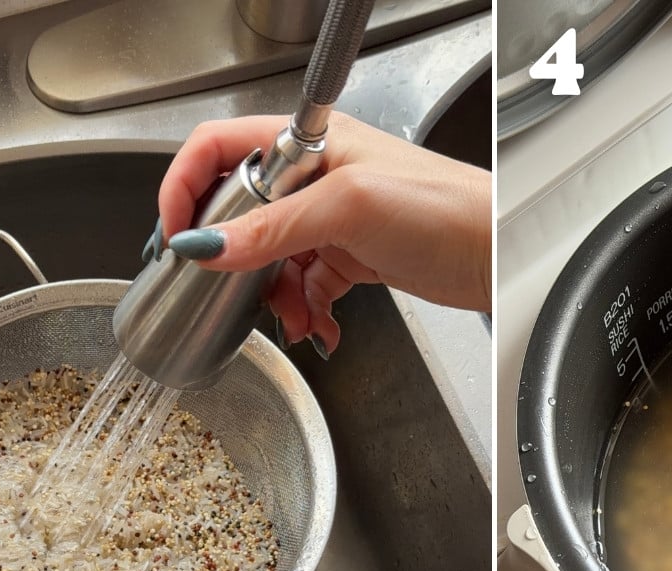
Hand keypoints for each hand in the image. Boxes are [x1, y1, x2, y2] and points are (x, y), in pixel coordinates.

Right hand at [154, 113, 490, 356]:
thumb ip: (273, 228)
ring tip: (294, 317)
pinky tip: (318, 326)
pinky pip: (306, 283)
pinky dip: (305, 308)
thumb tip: (208, 247)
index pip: (218, 149)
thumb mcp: (347, 209)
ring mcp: (332, 217)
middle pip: (240, 212)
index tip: (175, 236)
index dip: (186, 187)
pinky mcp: (352, 254)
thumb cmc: (445, 207)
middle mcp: (315, 176)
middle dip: (236, 258)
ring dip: (274, 294)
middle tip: (232, 289)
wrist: (496, 253)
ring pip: (272, 257)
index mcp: (306, 143)